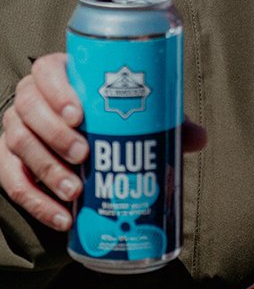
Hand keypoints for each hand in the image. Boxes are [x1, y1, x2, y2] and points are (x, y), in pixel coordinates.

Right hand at [1, 52, 206, 231]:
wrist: (70, 138)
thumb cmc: (104, 115)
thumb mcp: (127, 113)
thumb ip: (160, 121)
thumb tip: (199, 138)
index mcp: (56, 75)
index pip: (45, 71)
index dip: (57, 90)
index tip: (79, 114)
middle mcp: (29, 99)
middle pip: (29, 110)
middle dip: (55, 135)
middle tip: (83, 154)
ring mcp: (14, 131)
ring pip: (19, 145)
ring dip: (47, 171)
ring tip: (75, 191)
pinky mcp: (7, 163)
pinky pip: (13, 183)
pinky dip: (36, 202)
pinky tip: (62, 217)